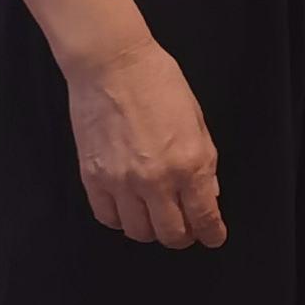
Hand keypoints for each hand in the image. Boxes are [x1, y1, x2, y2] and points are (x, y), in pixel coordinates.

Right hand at [63, 32, 224, 247]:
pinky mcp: (92, 179)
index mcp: (189, 163)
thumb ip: (205, 162)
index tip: (213, 238)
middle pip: (170, 233)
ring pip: (138, 231)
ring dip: (151, 230)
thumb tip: (208, 194)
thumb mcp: (198, 121)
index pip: (203, 216)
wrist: (112, 66)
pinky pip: (107, 217)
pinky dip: (121, 220)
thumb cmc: (159, 84)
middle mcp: (155, 180)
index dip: (211, 233)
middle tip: (186, 230)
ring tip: (157, 219)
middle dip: (183, 237)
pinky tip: (129, 209)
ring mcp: (120, 182)